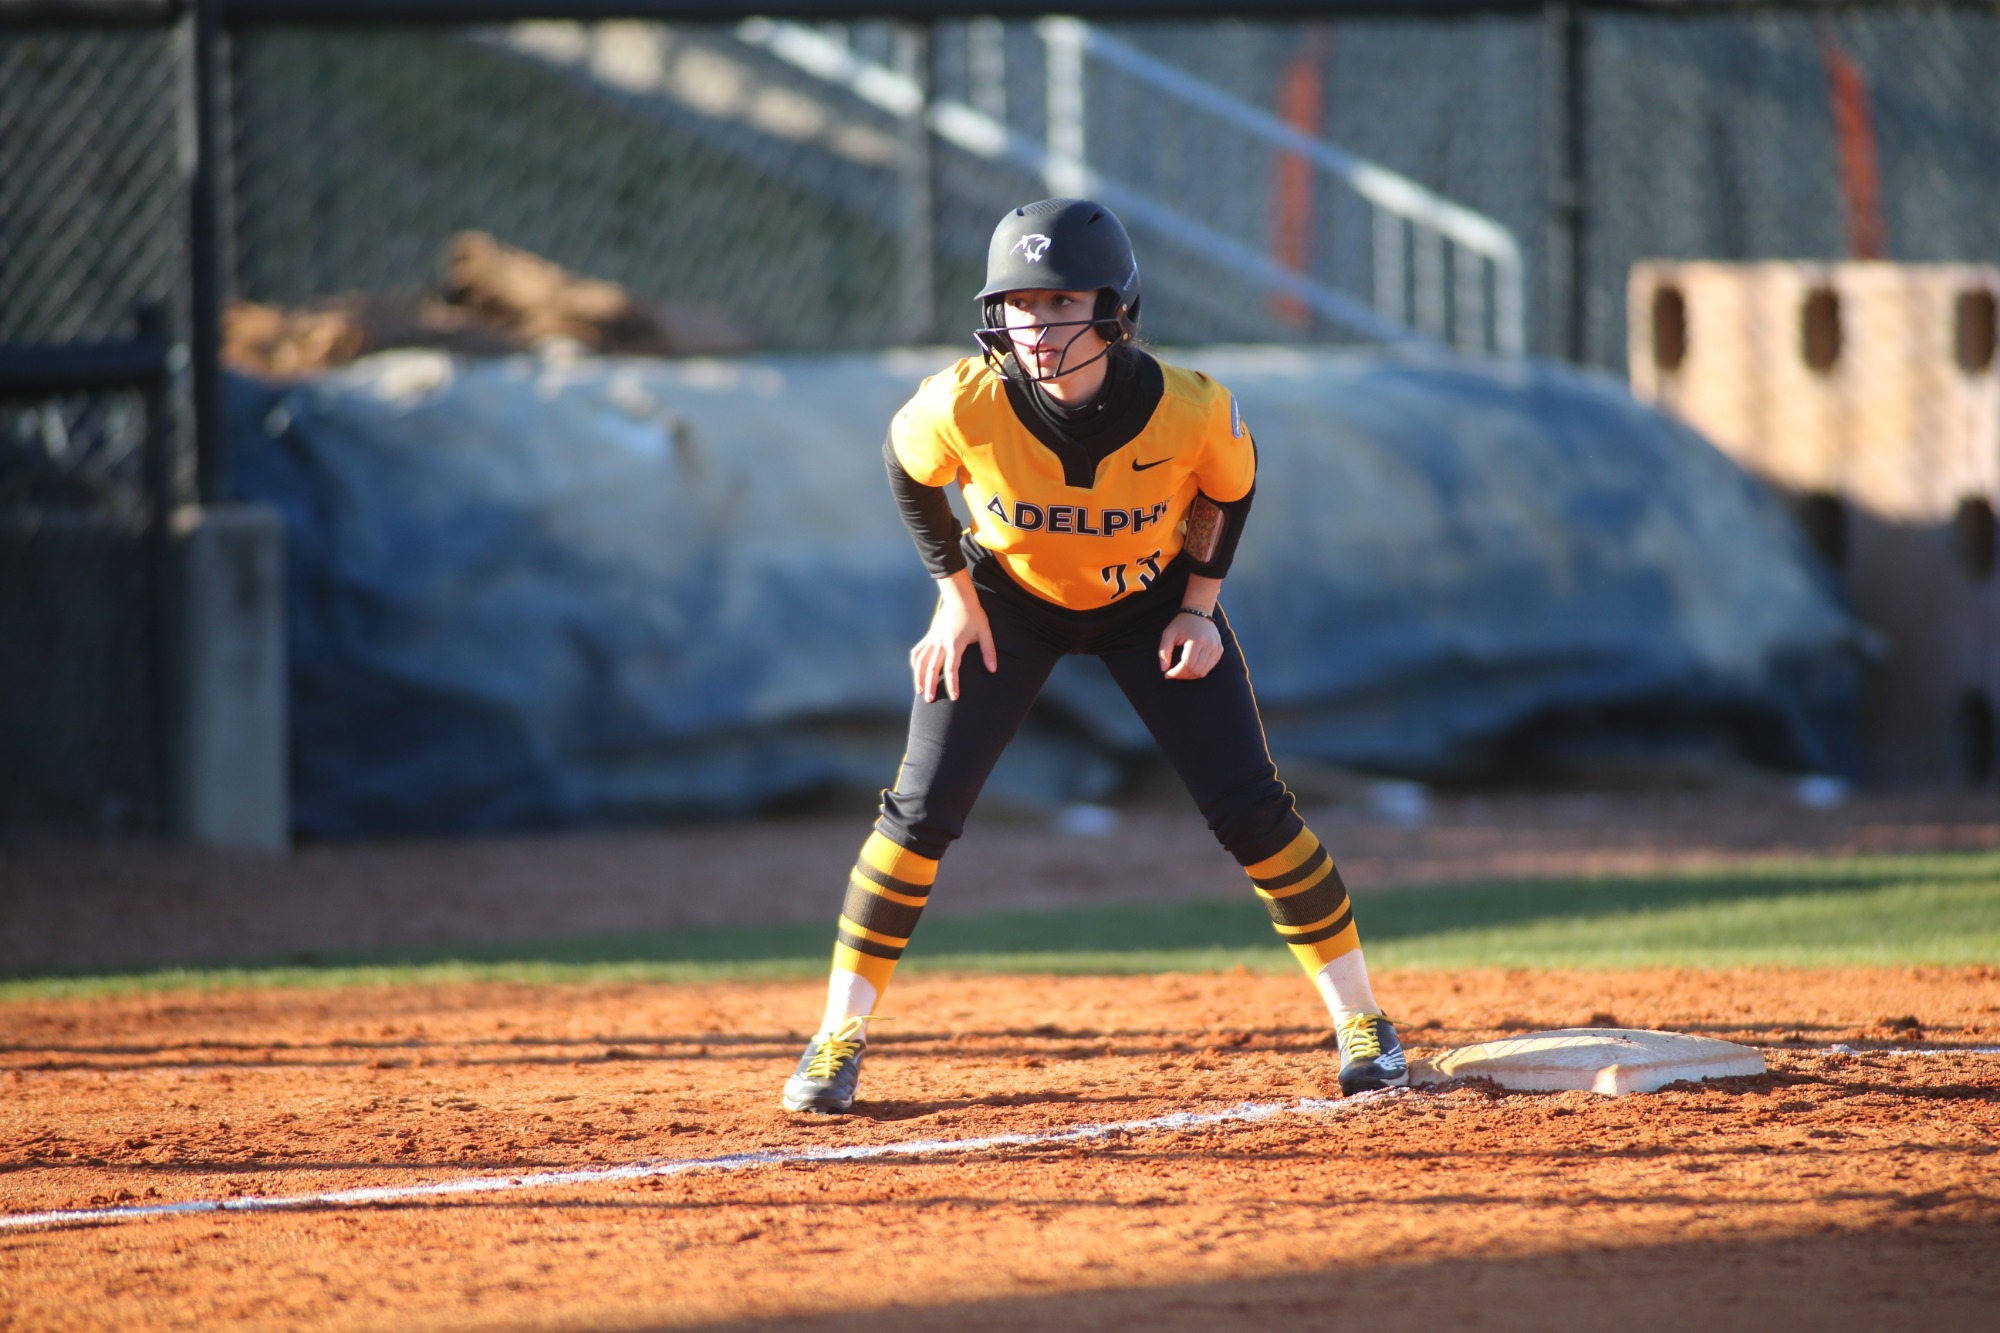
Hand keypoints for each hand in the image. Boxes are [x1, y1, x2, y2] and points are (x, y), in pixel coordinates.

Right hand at [911, 571, 996, 701]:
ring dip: (918, 677)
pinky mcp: (929, 636)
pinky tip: (916, 672)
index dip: (953, 684)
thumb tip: (992, 669)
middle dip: (930, 685)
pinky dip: (915, 662)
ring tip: (919, 691)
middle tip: (930, 700)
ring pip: (921, 661)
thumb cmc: (974, 615)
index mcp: (955, 644)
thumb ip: (988, 651)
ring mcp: (933, 639)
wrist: (959, 598)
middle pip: (932, 668)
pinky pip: (918, 651)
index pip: (952, 669)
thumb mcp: (985, 632)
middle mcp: (941, 643)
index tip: (955, 697)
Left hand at [1159, 610, 1221, 679]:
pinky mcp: (1219, 650)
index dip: (1176, 673)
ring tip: (1180, 672)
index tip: (1167, 674)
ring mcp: (1216, 648)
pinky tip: (1189, 667)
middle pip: (1195, 670)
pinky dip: (1198, 671)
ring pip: (1203, 672)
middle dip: (1182, 676)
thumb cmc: (1181, 623)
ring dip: (1189, 676)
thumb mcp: (1168, 634)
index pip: (1187, 665)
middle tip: (1172, 673)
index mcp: (1197, 640)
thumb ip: (1163, 651)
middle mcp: (1209, 645)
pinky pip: (1209, 668)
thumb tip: (1164, 669)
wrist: (1199, 612)